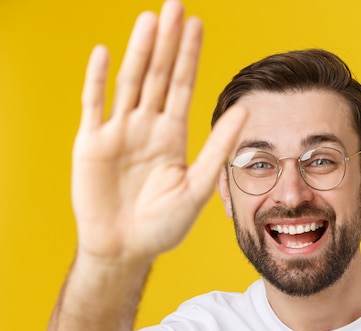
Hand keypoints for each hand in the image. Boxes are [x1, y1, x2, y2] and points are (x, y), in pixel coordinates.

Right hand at [72, 1, 246, 263]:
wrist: (126, 250)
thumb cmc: (163, 224)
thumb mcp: (199, 186)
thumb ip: (218, 147)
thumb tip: (244, 111)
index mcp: (172, 135)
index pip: (182, 86)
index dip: (189, 56)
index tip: (197, 25)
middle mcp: (146, 127)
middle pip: (158, 76)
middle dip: (167, 42)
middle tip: (175, 6)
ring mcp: (118, 133)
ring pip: (130, 83)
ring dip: (139, 51)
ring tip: (150, 20)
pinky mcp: (91, 144)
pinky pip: (94, 106)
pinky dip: (98, 80)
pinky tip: (105, 53)